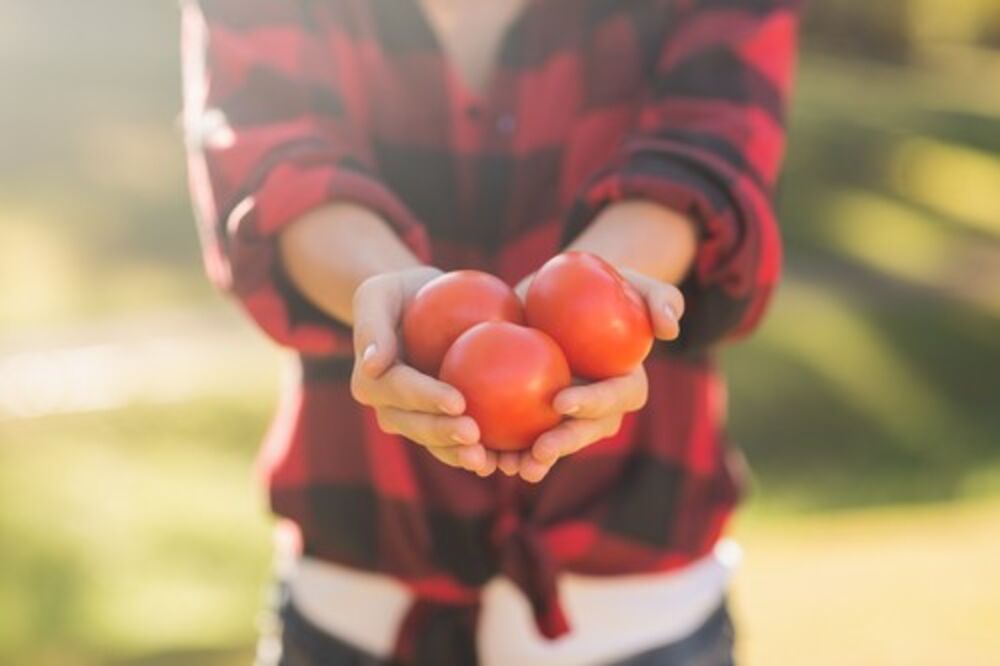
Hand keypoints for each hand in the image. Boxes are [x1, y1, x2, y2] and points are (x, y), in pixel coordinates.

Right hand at [350, 267, 497, 475]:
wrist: (419, 307)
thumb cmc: (397, 293)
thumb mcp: (377, 293)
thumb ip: (372, 326)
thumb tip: (374, 364)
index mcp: (372, 382)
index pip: (399, 391)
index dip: (426, 399)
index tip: (457, 401)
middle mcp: (390, 409)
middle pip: (416, 426)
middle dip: (443, 434)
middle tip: (474, 436)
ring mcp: (416, 421)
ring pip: (436, 444)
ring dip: (460, 455)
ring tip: (488, 460)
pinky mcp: (441, 422)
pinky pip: (459, 442)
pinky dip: (481, 453)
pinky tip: (507, 459)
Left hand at [503, 269, 684, 481]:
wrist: (558, 293)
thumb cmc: (604, 285)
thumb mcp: (635, 281)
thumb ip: (660, 298)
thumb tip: (671, 329)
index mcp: (625, 383)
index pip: (617, 397)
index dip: (595, 403)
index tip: (563, 401)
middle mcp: (599, 408)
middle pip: (587, 431)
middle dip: (566, 444)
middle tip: (540, 449)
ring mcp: (567, 415)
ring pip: (554, 444)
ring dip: (534, 461)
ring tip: (511, 467)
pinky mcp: (535, 413)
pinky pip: (520, 435)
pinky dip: (504, 447)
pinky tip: (479, 453)